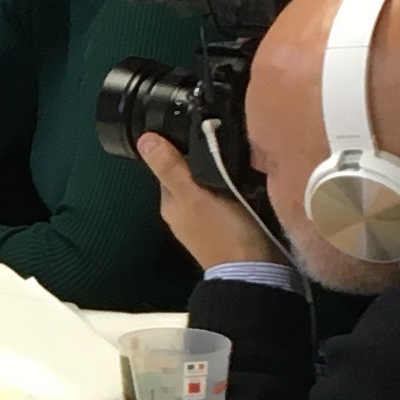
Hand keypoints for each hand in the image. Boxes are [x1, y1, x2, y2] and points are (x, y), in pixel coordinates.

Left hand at [135, 129, 279, 267]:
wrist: (255, 271)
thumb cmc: (224, 233)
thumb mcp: (195, 196)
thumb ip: (171, 169)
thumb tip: (144, 139)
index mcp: (171, 203)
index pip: (169, 164)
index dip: (182, 145)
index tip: (202, 128)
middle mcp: (183, 212)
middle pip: (190, 173)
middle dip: (204, 157)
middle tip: (226, 138)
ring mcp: (205, 220)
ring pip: (208, 184)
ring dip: (220, 171)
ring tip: (238, 156)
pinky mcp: (226, 225)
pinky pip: (225, 197)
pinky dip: (233, 187)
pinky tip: (245, 179)